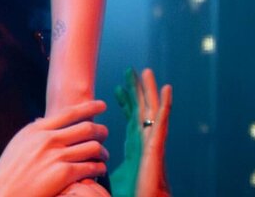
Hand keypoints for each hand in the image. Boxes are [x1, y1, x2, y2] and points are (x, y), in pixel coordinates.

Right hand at [0, 100, 108, 196]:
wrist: (3, 191)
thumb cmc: (9, 171)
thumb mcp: (20, 143)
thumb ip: (34, 132)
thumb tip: (42, 120)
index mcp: (38, 129)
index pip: (70, 113)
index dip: (89, 108)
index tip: (102, 106)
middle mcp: (49, 139)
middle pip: (85, 128)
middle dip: (99, 129)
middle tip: (105, 132)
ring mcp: (57, 156)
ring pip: (91, 147)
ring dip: (102, 150)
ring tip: (104, 154)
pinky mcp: (64, 174)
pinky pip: (89, 167)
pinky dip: (98, 167)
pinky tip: (100, 169)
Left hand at [109, 68, 171, 196]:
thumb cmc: (133, 192)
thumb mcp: (114, 173)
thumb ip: (104, 163)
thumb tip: (88, 160)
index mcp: (135, 145)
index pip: (130, 118)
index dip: (125, 102)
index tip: (117, 87)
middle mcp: (144, 139)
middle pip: (141, 108)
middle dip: (135, 89)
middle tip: (129, 70)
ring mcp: (152, 139)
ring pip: (151, 108)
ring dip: (149, 89)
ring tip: (145, 70)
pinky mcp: (157, 142)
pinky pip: (162, 119)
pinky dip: (165, 102)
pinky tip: (166, 87)